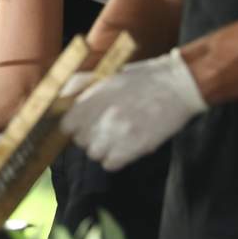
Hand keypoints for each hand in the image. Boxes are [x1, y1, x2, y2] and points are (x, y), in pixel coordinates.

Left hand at [59, 49, 205, 171]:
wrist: (178, 86)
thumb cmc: (142, 78)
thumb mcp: (107, 74)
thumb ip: (80, 84)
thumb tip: (59, 97)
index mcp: (97, 95)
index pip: (66, 124)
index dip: (71, 125)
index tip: (79, 123)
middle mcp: (106, 115)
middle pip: (79, 140)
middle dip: (87, 135)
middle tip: (102, 127)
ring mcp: (121, 132)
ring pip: (94, 154)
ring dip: (101, 147)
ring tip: (114, 136)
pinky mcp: (137, 146)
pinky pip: (110, 164)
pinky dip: (115, 158)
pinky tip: (124, 146)